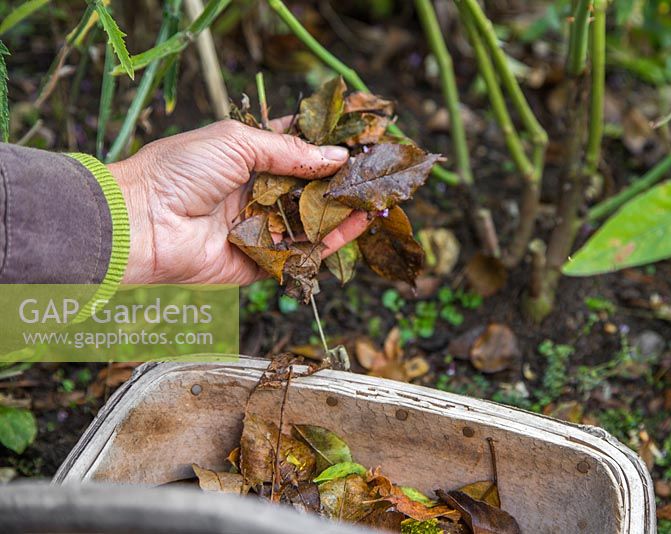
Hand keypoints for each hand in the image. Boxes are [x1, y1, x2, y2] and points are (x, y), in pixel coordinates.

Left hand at [108, 118, 368, 284]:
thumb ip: (291, 151)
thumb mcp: (237, 141)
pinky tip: (357, 223)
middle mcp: (257, 192)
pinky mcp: (262, 260)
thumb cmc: (179, 171)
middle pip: (310, 185)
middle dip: (342, 179)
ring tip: (375, 198)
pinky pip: (302, 251)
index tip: (359, 139)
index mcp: (247, 157)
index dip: (327, 143)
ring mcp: (261, 226)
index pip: (296, 147)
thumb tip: (338, 155)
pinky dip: (331, 239)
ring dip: (343, 209)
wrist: (142, 222)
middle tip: (376, 172)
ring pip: (312, 219)